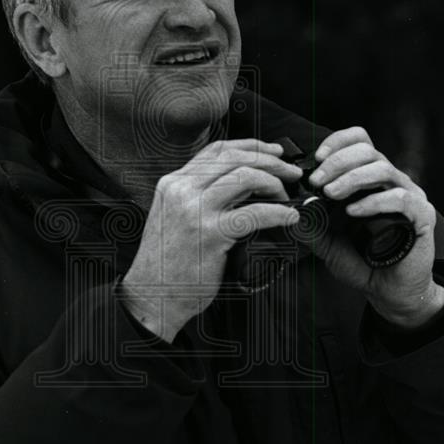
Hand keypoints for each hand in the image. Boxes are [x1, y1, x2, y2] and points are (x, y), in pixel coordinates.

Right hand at [121, 139, 300, 341]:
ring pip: (245, 177)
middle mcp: (181, 190)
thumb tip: (242, 185)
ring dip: (274, 183)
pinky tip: (288, 218)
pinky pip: (254, 213)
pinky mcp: (210, 233)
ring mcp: (194, 210)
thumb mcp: (174, 217)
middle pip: (234, 159)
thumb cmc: (168, 263)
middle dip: (270, 161)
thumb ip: (197, 197)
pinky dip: (278, 213)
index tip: (272, 151)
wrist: (152, 296)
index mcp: (173, 183)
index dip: (250, 146)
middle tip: (291, 172)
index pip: (216, 150)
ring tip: (287, 196)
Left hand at [306, 127, 443, 327]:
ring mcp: (409, 196)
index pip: (360, 141)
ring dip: (351, 178)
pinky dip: (373, 201)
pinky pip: (400, 197)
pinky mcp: (421, 215)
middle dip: (337, 162)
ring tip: (331, 194)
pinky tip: (354, 212)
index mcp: (371, 179)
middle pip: (367, 151)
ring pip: (382, 169)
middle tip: (317, 182)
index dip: (338, 142)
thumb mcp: (327, 242)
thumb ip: (311, 224)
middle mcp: (392, 182)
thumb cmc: (362, 261)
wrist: (388, 291)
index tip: (317, 158)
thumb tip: (291, 208)